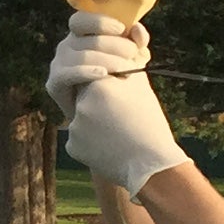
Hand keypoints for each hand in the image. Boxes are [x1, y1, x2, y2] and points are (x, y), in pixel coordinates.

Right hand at [46, 10, 149, 121]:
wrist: (103, 112)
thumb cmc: (117, 78)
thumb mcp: (132, 57)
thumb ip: (137, 41)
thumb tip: (137, 29)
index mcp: (81, 35)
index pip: (81, 19)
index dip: (100, 21)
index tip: (122, 29)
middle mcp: (66, 46)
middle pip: (86, 38)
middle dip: (114, 44)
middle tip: (133, 53)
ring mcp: (58, 64)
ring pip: (81, 56)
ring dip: (106, 61)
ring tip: (126, 70)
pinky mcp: (54, 83)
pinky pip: (68, 74)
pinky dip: (86, 72)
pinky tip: (103, 75)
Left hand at [63, 67, 187, 194]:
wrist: (151, 164)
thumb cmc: (149, 123)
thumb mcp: (140, 89)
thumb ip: (122, 70)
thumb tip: (114, 58)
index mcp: (99, 87)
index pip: (95, 78)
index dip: (109, 90)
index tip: (121, 101)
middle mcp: (81, 105)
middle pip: (85, 98)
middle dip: (98, 106)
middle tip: (119, 119)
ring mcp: (74, 127)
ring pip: (81, 119)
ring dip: (95, 124)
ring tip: (117, 134)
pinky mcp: (72, 146)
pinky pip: (79, 139)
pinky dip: (91, 142)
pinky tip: (109, 147)